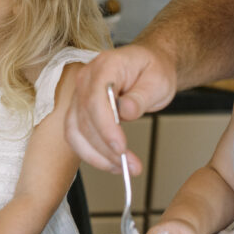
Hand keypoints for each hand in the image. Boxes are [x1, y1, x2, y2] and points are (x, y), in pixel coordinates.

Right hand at [65, 44, 177, 172]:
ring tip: (122, 168)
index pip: (95, 100)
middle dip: (104, 148)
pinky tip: (110, 163)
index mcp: (105, 66)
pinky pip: (77, 135)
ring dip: (96, 155)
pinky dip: (91, 153)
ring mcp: (79, 95)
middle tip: (130, 165)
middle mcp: (86, 79)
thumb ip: (141, 97)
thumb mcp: (158, 81)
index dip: (105, 127)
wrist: (148, 65)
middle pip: (84, 119)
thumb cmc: (153, 69)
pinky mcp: (79, 110)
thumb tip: (126, 111)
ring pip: (75, 131)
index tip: (121, 148)